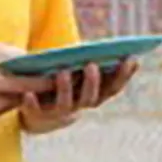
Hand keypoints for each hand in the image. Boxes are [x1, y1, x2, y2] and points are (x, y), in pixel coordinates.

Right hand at [0, 45, 46, 128]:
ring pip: (12, 102)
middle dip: (35, 86)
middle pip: (25, 94)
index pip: (31, 83)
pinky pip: (0, 110)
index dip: (48, 79)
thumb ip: (2, 54)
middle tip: (45, 74)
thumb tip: (23, 56)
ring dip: (15, 92)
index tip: (60, 72)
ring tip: (9, 80)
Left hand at [19, 59, 139, 134]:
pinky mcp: (38, 116)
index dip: (124, 75)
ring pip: (66, 104)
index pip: (113, 88)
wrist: (39, 115)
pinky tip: (29, 94)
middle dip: (93, 82)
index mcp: (94, 96)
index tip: (132, 57)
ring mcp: (59, 113)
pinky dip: (32, 103)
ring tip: (62, 72)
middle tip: (92, 65)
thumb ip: (90, 63)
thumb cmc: (63, 85)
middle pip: (91, 98)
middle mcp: (80, 107)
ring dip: (66, 88)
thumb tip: (108, 45)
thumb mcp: (79, 75)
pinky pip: (35, 110)